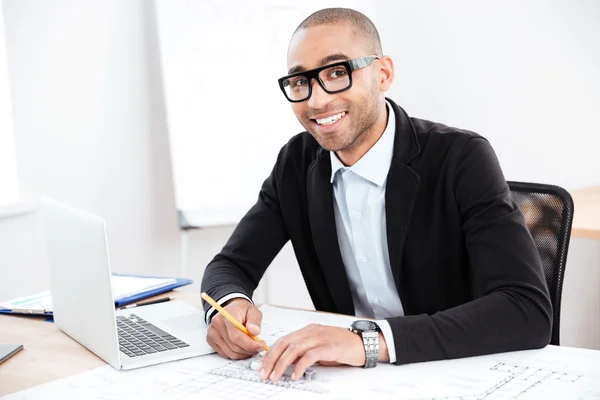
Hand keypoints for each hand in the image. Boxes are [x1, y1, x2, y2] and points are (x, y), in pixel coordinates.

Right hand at [206, 298, 264, 359]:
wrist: (231, 309)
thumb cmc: (242, 311)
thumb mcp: (253, 311)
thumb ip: (255, 321)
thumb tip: (255, 331)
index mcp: (227, 315)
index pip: (236, 336)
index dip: (250, 344)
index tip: (261, 345)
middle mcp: (217, 325)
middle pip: (234, 346)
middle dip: (249, 349)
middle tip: (259, 346)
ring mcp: (212, 333)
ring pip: (230, 352)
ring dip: (244, 353)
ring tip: (252, 347)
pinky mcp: (211, 341)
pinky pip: (226, 354)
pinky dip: (237, 354)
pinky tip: (243, 348)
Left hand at [259, 324, 387, 380]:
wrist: (364, 343)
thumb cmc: (343, 346)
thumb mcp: (320, 348)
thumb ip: (305, 353)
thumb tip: (287, 364)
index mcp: (308, 330)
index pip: (283, 340)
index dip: (271, 353)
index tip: (263, 366)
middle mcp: (311, 331)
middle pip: (285, 344)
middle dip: (272, 359)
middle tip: (264, 373)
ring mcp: (320, 338)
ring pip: (294, 349)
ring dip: (282, 364)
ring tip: (275, 376)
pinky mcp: (329, 347)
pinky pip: (309, 356)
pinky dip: (300, 366)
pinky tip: (295, 376)